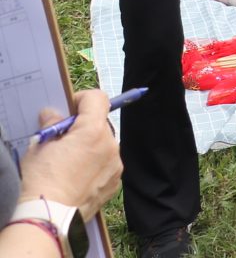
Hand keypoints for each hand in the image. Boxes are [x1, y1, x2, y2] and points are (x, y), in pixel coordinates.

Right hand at [18, 91, 121, 217]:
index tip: (69, 108)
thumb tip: (53, 114)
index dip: (82, 100)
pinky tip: (76, 177)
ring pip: (104, 145)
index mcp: (93, 131)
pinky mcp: (115, 182)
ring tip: (68, 162)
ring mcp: (115, 165)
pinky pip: (106, 164)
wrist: (50, 217)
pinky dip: (95, 165)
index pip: (97, 99)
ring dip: (90, 147)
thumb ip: (51, 125)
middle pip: (100, 124)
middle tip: (62, 139)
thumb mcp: (39, 146)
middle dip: (83, 127)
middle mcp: (111, 145)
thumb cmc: (42, 181)